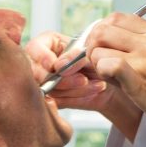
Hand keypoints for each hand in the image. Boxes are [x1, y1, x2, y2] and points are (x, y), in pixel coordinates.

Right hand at [25, 30, 141, 138]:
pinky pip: (57, 102)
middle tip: (84, 79)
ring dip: (74, 88)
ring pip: (49, 89)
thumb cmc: (97, 59)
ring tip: (97, 84)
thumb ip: (71, 57)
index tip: (54, 64)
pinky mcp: (52, 99)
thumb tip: (57, 66)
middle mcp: (41, 63)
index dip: (42, 56)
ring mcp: (44, 82)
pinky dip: (77, 97)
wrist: (111, 78)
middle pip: (37, 72)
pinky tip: (94, 90)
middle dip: (63, 78)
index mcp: (47, 44)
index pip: (34, 48)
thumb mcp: (88, 53)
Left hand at [84, 13, 145, 146]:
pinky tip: (112, 82)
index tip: (101, 46)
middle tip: (97, 62)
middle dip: (92, 46)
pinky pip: (108, 65)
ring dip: (96, 64)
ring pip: (99, 49)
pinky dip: (102, 72)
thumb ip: (142, 44)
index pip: (116, 17)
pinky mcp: (139, 81)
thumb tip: (110, 42)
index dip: (102, 31)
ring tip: (109, 77)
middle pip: (103, 29)